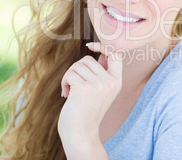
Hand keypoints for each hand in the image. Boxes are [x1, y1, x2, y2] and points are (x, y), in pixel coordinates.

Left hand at [58, 42, 122, 158]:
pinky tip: (66, 94)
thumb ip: (103, 73)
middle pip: (88, 59)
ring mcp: (98, 84)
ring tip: (70, 90)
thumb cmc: (87, 112)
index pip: (116, 54)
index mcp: (117, 82)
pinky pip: (70, 74)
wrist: (81, 134)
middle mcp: (110, 82)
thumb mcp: (102, 91)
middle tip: (73, 83)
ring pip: (77, 66)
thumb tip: (99, 53)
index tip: (91, 46)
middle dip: (76, 69)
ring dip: (69, 76)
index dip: (103, 46)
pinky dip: (64, 82)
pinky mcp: (84, 88)